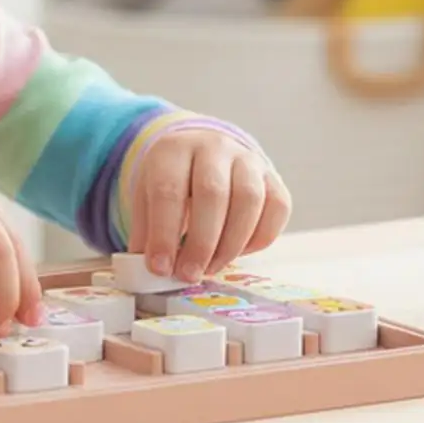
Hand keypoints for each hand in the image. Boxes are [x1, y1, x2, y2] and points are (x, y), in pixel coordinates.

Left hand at [127, 130, 290, 283]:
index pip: (168, 190)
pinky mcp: (273, 177)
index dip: (164, 234)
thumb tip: (148, 273)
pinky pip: (277, 208)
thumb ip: (146, 233)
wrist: (205, 151)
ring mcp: (248, 159)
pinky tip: (237, 252)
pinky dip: (259, 239)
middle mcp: (214, 147)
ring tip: (211, 268)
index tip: (160, 268)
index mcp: (174, 149)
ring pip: (248, 200)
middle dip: (201, 243)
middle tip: (189, 274)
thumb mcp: (147, 198)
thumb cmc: (173, 181)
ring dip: (230, 244)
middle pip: (212, 193)